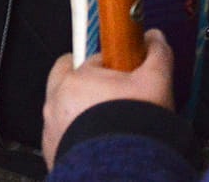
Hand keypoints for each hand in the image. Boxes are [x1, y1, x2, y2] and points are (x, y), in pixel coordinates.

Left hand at [41, 30, 174, 168]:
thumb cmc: (133, 128)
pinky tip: (102, 144)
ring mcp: (52, 132)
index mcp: (75, 81)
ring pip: (66, 113)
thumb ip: (156, 54)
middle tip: (113, 96)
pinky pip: (65, 140)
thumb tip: (155, 39)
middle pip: (69, 83)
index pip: (90, 59)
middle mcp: (56, 105)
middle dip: (88, 87)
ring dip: (83, 115)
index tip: (123, 74)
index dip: (111, 66)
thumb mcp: (155, 82)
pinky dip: (80, 140)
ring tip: (111, 125)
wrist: (123, 172)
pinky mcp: (54, 156)